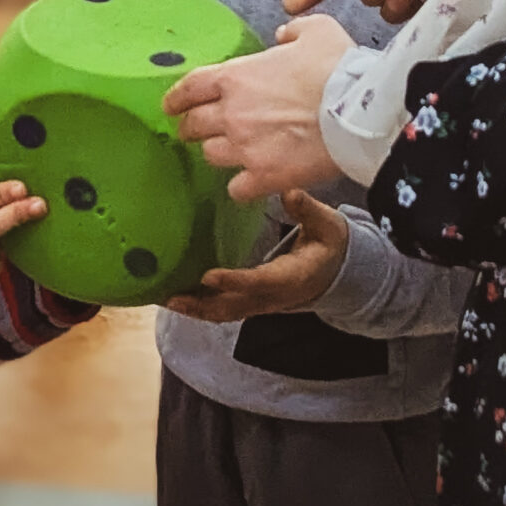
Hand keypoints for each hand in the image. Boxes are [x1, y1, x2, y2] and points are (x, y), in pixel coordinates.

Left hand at [165, 14, 352, 202]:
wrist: (360, 111)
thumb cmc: (338, 68)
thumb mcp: (316, 31)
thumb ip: (293, 32)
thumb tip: (282, 37)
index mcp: (235, 77)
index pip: (189, 88)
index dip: (176, 98)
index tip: (171, 105)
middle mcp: (231, 114)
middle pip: (192, 126)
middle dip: (191, 127)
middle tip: (196, 130)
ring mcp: (244, 148)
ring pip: (210, 156)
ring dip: (217, 152)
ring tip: (231, 151)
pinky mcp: (264, 177)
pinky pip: (237, 189)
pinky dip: (241, 186)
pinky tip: (252, 181)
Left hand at [165, 190, 349, 322]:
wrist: (339, 273)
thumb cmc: (330, 244)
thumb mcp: (327, 224)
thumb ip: (308, 210)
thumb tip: (290, 192)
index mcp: (291, 278)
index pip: (259, 282)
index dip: (234, 281)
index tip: (207, 276)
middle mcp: (274, 296)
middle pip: (235, 307)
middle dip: (202, 304)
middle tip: (171, 297)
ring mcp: (263, 303)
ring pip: (227, 313)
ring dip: (196, 309)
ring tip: (165, 298)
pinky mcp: (254, 302)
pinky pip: (225, 310)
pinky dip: (201, 307)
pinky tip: (178, 297)